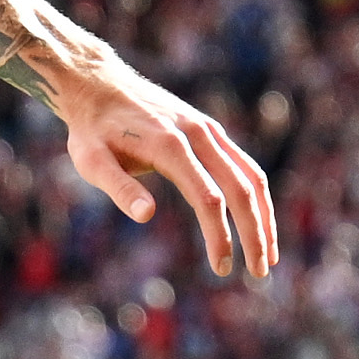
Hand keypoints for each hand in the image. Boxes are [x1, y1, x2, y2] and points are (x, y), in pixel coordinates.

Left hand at [53, 46, 279, 279]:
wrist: (99, 85)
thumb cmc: (91, 130)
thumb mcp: (92, 161)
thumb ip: (119, 188)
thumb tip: (146, 216)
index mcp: (170, 145)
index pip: (208, 198)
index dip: (219, 235)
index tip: (222, 267)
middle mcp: (198, 134)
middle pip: (242, 188)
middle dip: (255, 233)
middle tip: (260, 272)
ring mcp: (208, 130)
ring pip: (251, 176)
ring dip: (264, 216)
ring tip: (267, 256)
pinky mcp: (210, 131)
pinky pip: (243, 164)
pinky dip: (255, 195)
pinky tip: (256, 221)